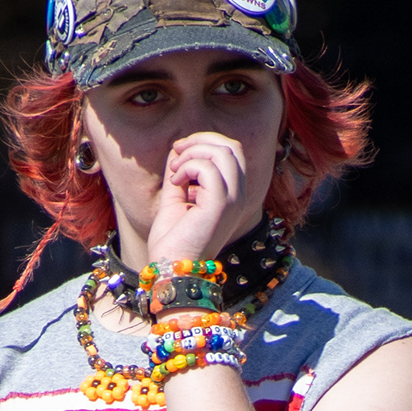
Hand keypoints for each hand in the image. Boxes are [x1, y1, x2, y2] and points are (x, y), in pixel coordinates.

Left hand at [144, 130, 258, 267]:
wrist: (171, 270)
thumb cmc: (174, 240)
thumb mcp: (177, 196)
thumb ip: (182, 172)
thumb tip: (179, 147)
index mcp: (233, 194)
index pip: (231, 151)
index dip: (204, 141)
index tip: (178, 151)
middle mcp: (239, 196)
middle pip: (231, 146)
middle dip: (199, 140)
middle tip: (176, 153)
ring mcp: (233, 201)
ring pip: (223, 152)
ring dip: (192, 153)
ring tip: (174, 171)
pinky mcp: (221, 206)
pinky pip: (208, 168)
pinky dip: (187, 167)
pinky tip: (176, 183)